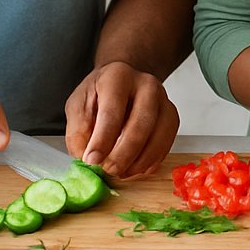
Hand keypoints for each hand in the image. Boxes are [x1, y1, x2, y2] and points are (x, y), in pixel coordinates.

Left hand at [64, 61, 178, 178]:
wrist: (122, 83)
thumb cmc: (99, 93)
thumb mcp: (78, 104)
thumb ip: (78, 129)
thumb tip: (87, 155)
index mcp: (118, 77)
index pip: (112, 112)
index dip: (102, 140)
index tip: (92, 160)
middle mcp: (146, 85)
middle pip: (141, 125)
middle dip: (123, 154)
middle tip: (108, 170)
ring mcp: (164, 101)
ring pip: (158, 137)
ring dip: (138, 162)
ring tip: (120, 172)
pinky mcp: (172, 117)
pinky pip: (166, 145)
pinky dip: (150, 162)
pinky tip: (134, 167)